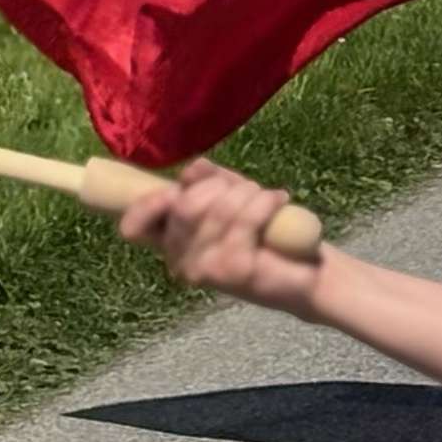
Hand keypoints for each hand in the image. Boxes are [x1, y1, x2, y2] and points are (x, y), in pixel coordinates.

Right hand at [114, 160, 323, 313]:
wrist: (305, 269)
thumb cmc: (260, 230)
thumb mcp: (228, 195)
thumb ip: (206, 180)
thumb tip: (192, 170)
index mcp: (172, 242)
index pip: (136, 227)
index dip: (145, 204)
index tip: (173, 190)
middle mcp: (182, 262)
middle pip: (185, 205)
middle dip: (217, 185)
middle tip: (243, 188)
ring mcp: (207, 270)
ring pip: (218, 209)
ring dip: (246, 193)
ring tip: (264, 196)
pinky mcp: (235, 271)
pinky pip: (246, 219)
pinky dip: (265, 201)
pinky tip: (278, 200)